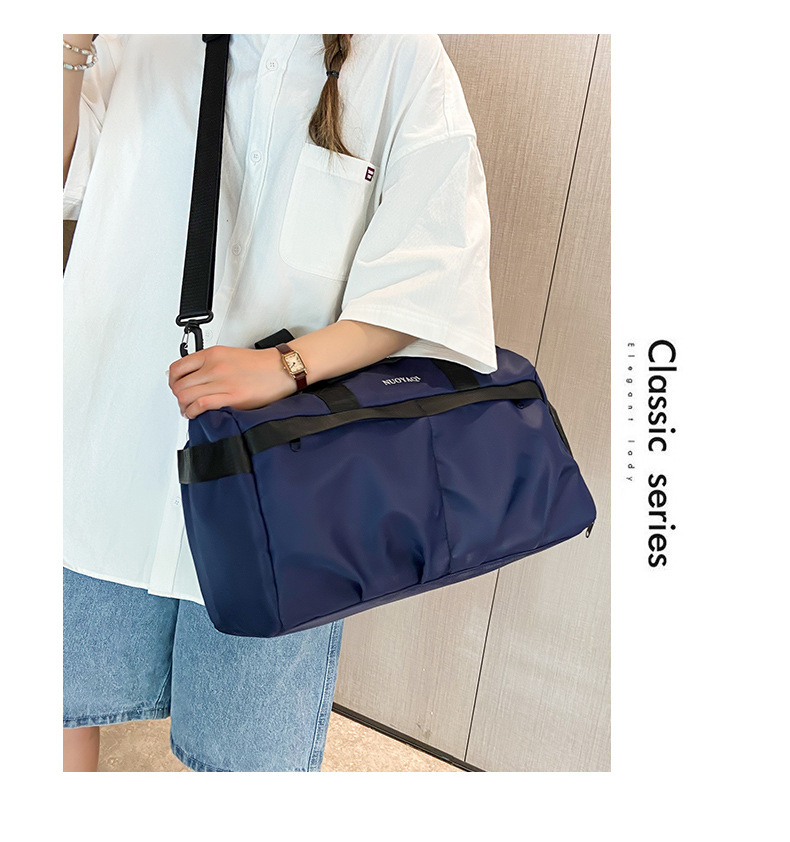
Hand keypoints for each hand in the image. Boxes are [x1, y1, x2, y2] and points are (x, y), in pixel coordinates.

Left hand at [168, 346, 295, 418]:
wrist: (281, 369)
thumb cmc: (260, 365)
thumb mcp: (229, 355)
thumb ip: (210, 364)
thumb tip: (194, 377)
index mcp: (212, 354)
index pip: (177, 368)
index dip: (173, 381)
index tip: (176, 387)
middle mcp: (214, 367)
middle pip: (179, 385)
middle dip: (177, 396)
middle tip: (183, 401)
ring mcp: (222, 382)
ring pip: (185, 396)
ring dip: (183, 407)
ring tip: (189, 410)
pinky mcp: (231, 397)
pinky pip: (200, 405)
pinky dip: (192, 412)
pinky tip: (196, 414)